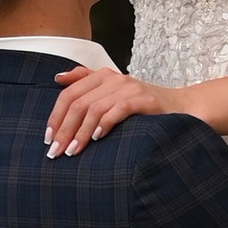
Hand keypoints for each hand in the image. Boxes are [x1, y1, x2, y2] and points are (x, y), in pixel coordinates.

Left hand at [45, 61, 176, 154]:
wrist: (179, 106)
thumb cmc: (140, 104)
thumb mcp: (112, 90)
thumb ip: (86, 81)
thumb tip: (57, 78)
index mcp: (101, 76)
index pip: (69, 94)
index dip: (55, 116)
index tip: (48, 138)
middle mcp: (113, 78)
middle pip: (78, 103)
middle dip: (64, 129)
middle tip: (56, 152)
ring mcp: (128, 88)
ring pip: (94, 109)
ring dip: (80, 133)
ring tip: (72, 152)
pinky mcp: (143, 99)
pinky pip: (118, 110)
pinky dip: (104, 124)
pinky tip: (96, 138)